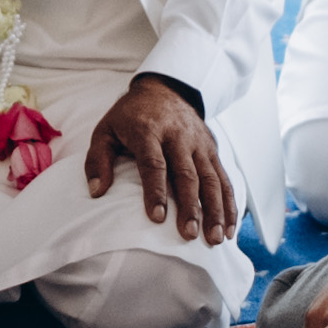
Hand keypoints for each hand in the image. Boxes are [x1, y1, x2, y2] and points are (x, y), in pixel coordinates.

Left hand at [83, 73, 237, 240]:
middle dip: (191, 207)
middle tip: (190, 234)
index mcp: (148, 131)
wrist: (165, 89)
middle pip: (187, 175)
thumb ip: (97, 160)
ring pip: (211, 179)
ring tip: (215, 238)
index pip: (154, 164)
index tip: (157, 218)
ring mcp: (199, 144)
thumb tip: (96, 192)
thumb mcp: (105, 131)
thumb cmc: (130, 117)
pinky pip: (224, 178)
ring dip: (215, 210)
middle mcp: (178, 136)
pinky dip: (230, 203)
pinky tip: (229, 227)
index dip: (156, 191)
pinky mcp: (213, 150)